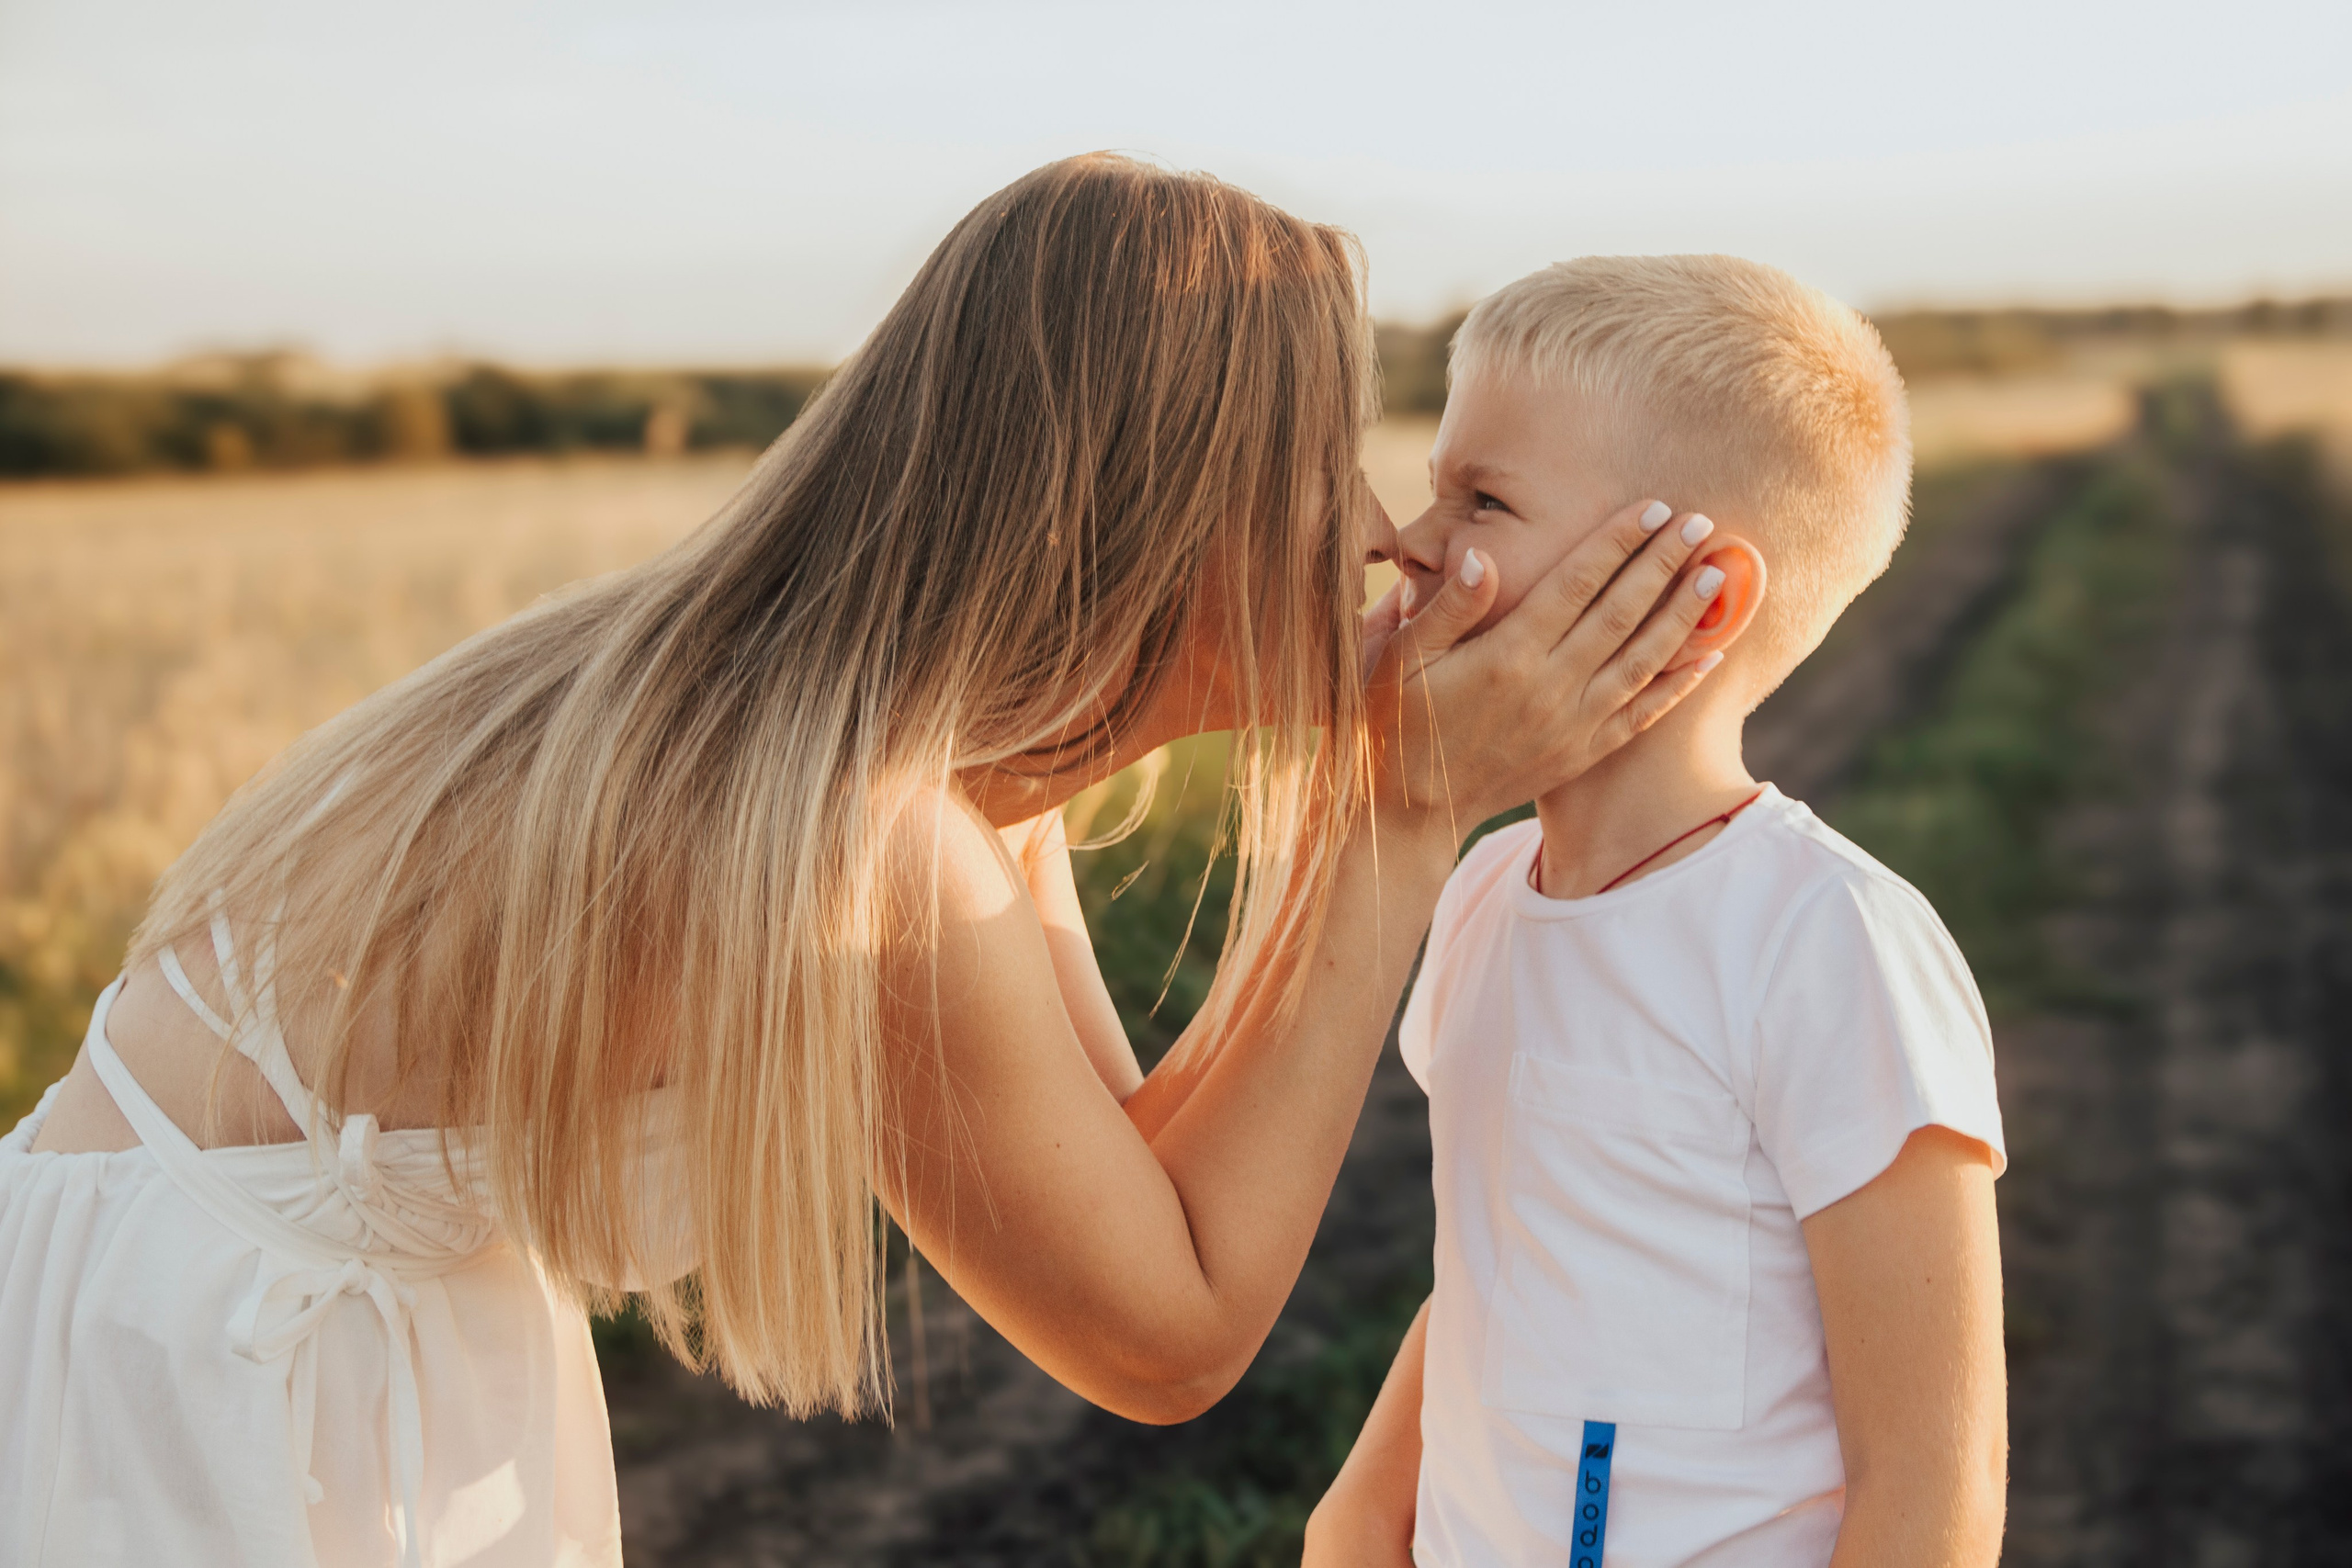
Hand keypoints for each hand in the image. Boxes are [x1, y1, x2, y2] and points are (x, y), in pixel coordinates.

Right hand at [1364, 498, 1732, 835]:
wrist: (1410, 810)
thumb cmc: (1396, 722)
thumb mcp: (1399, 658)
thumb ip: (1448, 607)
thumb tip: (1484, 556)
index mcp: (1507, 655)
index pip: (1575, 584)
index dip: (1618, 542)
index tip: (1654, 507)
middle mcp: (1549, 688)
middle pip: (1621, 613)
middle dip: (1665, 563)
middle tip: (1703, 522)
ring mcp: (1571, 724)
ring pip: (1642, 661)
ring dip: (1684, 615)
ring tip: (1718, 575)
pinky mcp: (1581, 753)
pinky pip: (1643, 714)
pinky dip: (1680, 684)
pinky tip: (1710, 654)